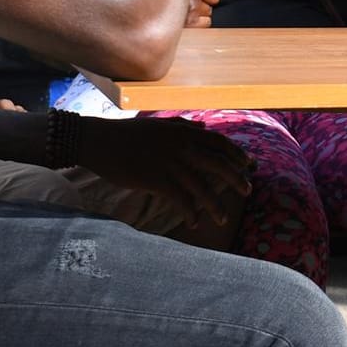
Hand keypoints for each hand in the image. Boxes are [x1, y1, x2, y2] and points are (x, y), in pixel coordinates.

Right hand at [74, 115, 253, 227]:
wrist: (98, 140)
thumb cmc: (127, 133)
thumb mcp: (159, 124)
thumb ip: (183, 126)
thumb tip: (204, 127)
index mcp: (183, 131)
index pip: (219, 142)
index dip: (236, 154)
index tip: (249, 165)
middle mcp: (181, 146)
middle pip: (218, 164)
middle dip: (236, 179)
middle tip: (248, 191)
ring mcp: (169, 163)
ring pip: (201, 187)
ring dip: (215, 205)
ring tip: (223, 218)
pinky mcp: (155, 179)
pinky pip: (180, 199)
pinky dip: (190, 212)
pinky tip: (194, 222)